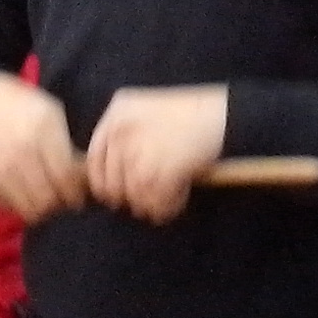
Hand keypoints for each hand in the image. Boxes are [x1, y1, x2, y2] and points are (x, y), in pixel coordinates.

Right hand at [0, 74, 85, 221]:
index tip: (77, 196)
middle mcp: (19, 151)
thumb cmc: (22, 107)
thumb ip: (68, 147)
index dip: (76, 194)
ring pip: (30, 210)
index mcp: (42, 130)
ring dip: (40, 209)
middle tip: (61, 199)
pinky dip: (18, 204)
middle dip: (60, 204)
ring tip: (43, 197)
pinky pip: (8, 207)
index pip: (66, 179)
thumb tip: (84, 183)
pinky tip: (21, 191)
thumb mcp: (52, 114)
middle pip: (49, 200)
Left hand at [85, 86, 228, 225]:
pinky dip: (167, 207)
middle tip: (143, 202)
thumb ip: (124, 134)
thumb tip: (110, 176)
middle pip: (113, 182)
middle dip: (128, 198)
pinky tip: (177, 201)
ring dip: (149, 205)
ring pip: (134, 196)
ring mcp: (143, 151)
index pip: (94, 158)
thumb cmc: (190, 113)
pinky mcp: (164, 169)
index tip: (111, 195)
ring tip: (163, 203)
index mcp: (117, 114)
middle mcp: (124, 131)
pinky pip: (157, 202)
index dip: (102, 182)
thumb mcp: (145, 110)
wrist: (224, 113)